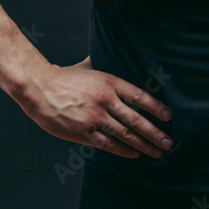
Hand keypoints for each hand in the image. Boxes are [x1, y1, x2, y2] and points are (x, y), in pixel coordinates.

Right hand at [18, 57, 172, 159]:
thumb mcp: (90, 65)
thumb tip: (120, 54)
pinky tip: (135, 154)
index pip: (139, 96)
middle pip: (136, 119)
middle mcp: (105, 100)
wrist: (39, 88)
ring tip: (157, 152)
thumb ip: (106, 63)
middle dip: (155, 133)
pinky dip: (123, 151)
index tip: (169, 117)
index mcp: (109, 82)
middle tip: (168, 143)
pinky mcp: (83, 132)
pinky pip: (108, 144)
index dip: (156, 107)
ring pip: (125, 135)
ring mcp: (94, 118)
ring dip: (144, 145)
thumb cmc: (65, 76)